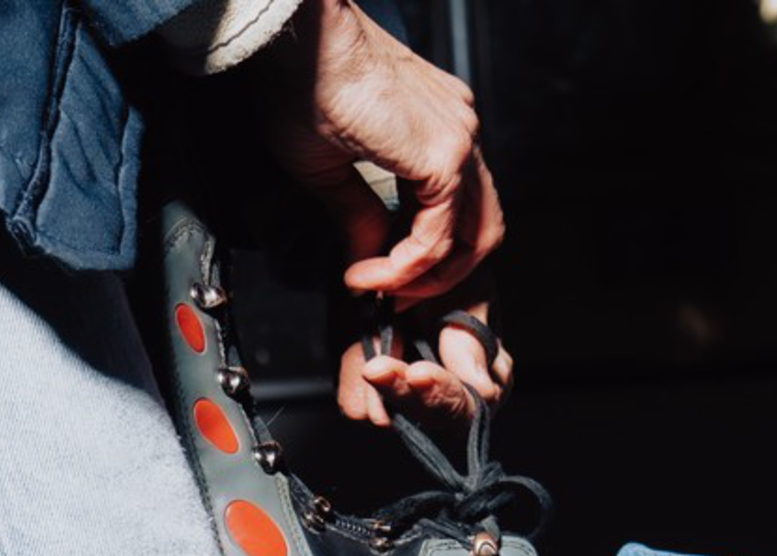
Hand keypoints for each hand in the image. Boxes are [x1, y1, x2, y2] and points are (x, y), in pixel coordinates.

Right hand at [246, 0, 510, 422]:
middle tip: (393, 297)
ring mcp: (459, 138)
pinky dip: (409, 265)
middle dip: (438, 276)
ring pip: (473, 236)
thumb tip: (368, 258)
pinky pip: (441, 234)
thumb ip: (360, 215)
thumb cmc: (300, 80)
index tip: (378, 277)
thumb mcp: (329, 166)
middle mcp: (458, 130)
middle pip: (479, 227)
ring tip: (380, 288)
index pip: (455, 209)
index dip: (422, 257)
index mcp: (436, 127)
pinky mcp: (446, 153)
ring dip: (427, 277)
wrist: (296, 37)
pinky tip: (372, 271)